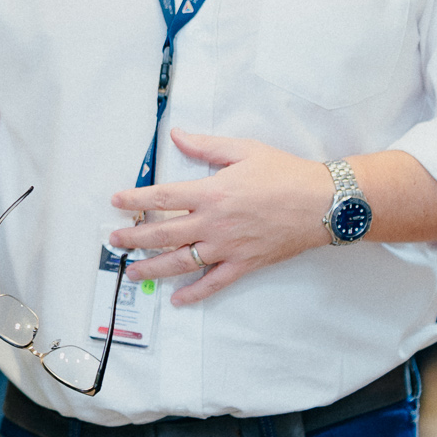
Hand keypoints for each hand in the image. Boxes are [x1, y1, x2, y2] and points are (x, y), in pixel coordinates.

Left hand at [108, 128, 328, 305]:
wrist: (322, 203)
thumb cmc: (285, 173)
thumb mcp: (244, 150)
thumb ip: (206, 146)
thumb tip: (176, 136)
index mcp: (212, 192)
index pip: (162, 196)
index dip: (135, 199)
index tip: (116, 201)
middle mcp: (214, 223)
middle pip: (163, 232)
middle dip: (134, 237)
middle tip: (113, 241)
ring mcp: (227, 247)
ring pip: (181, 262)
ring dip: (152, 268)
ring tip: (131, 272)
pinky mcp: (244, 264)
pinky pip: (214, 283)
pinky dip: (194, 294)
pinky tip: (177, 300)